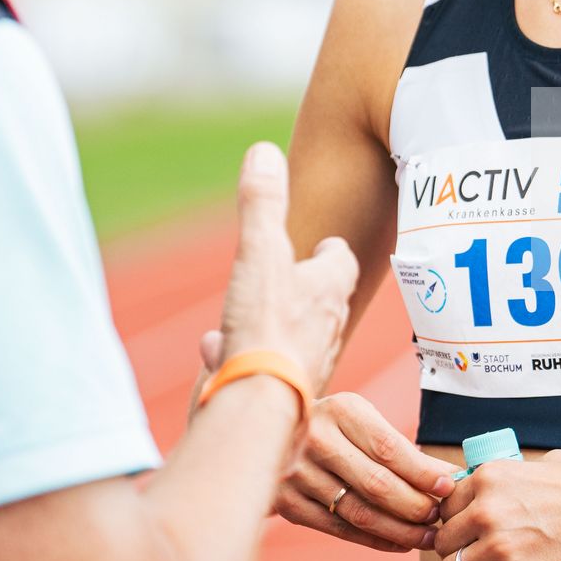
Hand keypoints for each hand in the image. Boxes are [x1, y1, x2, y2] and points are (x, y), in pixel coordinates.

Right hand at [212, 142, 356, 392]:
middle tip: (285, 278)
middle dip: (302, 289)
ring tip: (244, 318)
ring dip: (271, 325)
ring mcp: (307, 367)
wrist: (257, 409)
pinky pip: (263, 369)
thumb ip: (262, 203)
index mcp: (328, 290)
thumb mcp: (260, 252)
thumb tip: (264, 151)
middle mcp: (326, 330)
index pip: (340, 261)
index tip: (321, 245)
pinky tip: (220, 356)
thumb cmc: (267, 328)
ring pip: (294, 339)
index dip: (329, 251)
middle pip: (323, 301)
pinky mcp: (282, 396)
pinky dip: (243, 357)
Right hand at [273, 391, 459, 552]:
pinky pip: (340, 529)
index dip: (422, 472)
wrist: (272, 429)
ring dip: (400, 529)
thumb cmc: (333, 424)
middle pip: (376, 484)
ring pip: (359, 512)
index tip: (448, 485)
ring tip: (427, 535)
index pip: (389, 448)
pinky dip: (375, 539)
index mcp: (340, 410)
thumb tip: (443, 477)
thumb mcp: (360, 417)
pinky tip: (398, 542)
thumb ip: (397, 446)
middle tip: (439, 515)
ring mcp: (298, 474)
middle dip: (415, 505)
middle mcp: (315, 440)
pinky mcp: (288, 504)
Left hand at [436, 451, 560, 560]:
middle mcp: (487, 510)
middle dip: (461, 544)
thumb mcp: (549, 465)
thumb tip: (498, 489)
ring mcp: (499, 547)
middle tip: (481, 548)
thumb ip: (513, 478)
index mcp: (491, 476)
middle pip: (446, 537)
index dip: (458, 517)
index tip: (468, 525)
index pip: (447, 504)